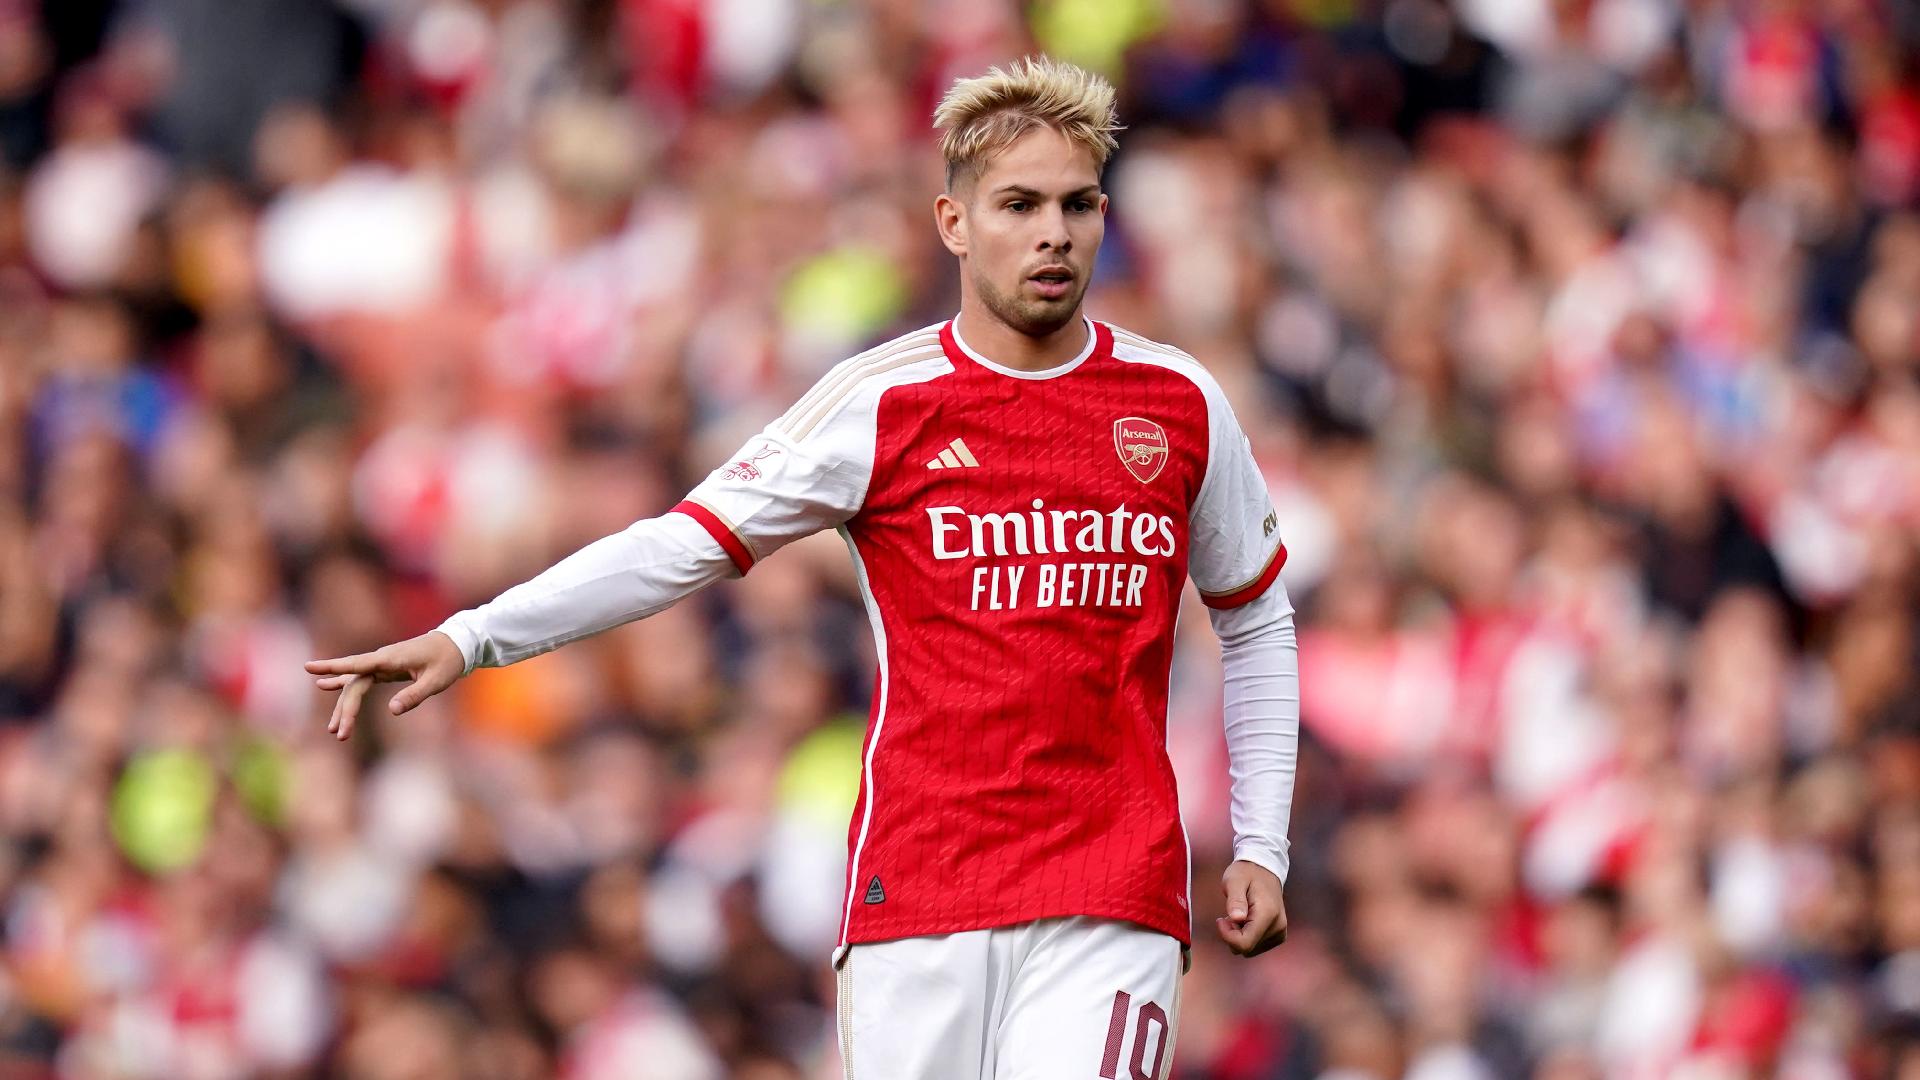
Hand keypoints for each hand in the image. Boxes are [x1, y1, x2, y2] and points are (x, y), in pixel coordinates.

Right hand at [305, 631, 465, 740]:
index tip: (309, 668)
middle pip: (354, 685)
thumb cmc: (448, 661)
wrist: (456, 643)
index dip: (333, 667)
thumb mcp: (436, 681)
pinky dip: (344, 684)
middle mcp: (381, 659)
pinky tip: (325, 685)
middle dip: (345, 709)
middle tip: (340, 735)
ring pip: (355, 685)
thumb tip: (391, 711)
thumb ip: (414, 695)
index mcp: (391, 658)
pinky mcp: (385, 668)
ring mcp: (381, 663)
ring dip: (344, 706)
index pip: (357, 664)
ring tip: (334, 731)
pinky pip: (360, 678)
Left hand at [1215, 860, 1286, 956]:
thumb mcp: (1234, 880)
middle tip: (1230, 914)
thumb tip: (1236, 918)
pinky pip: (1256, 947)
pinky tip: (1247, 921)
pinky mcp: (1278, 936)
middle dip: (1232, 935)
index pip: (1245, 943)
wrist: (1264, 870)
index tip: (1220, 919)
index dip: (1227, 936)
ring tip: (1240, 915)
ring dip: (1239, 936)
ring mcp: (1280, 933)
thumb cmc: (1246, 874)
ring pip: (1250, 950)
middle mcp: (1278, 927)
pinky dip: (1247, 936)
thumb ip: (1235, 900)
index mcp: (1268, 914)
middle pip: (1246, 949)